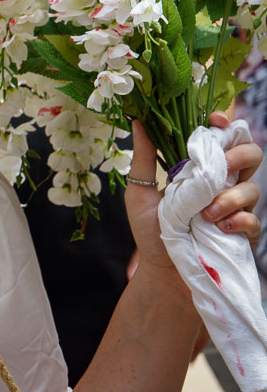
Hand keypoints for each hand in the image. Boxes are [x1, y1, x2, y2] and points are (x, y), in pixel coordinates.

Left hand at [123, 112, 261, 284]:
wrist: (161, 271)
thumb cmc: (150, 230)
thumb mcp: (140, 191)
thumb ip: (144, 157)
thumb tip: (137, 120)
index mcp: (199, 170)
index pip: (222, 139)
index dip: (225, 125)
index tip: (214, 119)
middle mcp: (222, 185)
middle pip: (251, 155)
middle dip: (239, 154)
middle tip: (220, 166)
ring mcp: (236, 209)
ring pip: (254, 188)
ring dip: (229, 197)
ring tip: (205, 214)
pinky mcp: (243, 234)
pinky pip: (254, 220)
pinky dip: (238, 220)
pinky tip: (219, 227)